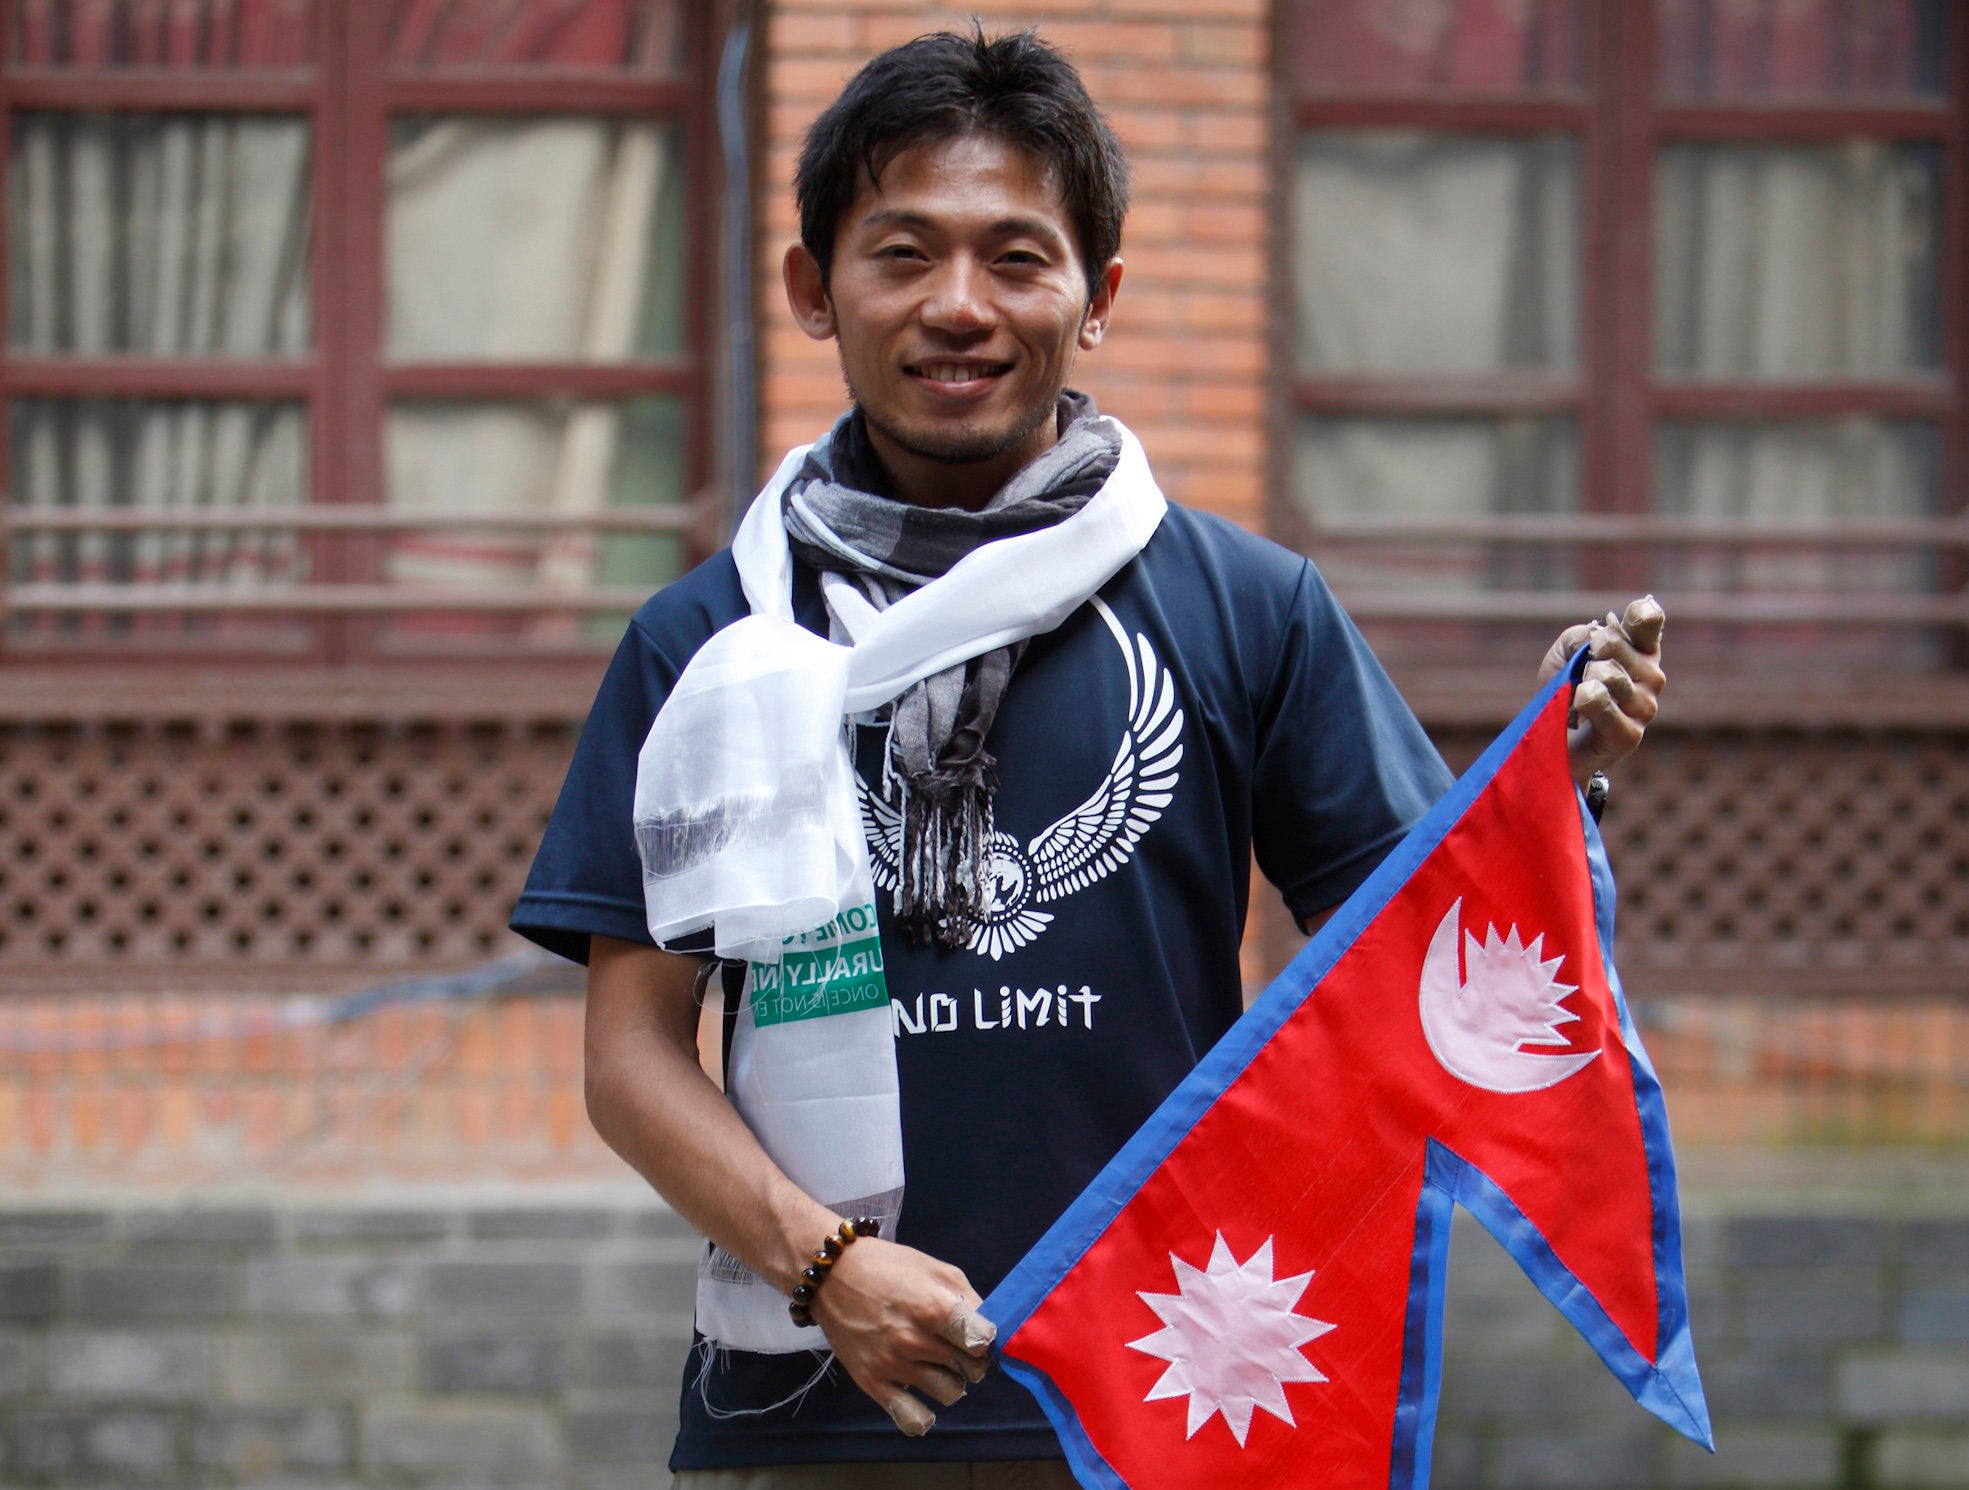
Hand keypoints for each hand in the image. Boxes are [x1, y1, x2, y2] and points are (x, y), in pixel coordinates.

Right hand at [810, 1235, 995, 1435]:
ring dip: (952, 1378)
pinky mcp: (873, 1384)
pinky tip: (922, 1393)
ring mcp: (893, 1366)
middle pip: (972, 1369)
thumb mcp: (936, 1269)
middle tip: (955, 1342)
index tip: (978, 1331)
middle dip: (972, 1356)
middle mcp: (915, 1341)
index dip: (988, 1337)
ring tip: (936, 1360)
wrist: (833, 1276)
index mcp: (933, 1308)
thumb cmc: (890, 1267)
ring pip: (951, 1392)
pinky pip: (912, 1418)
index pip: (983, 1341)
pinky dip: (924, 1414)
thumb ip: (970, 1299)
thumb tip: (992, 1330)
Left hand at [1536, 596, 1665, 786]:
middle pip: (1615, 643)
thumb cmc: (1564, 691)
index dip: (1637, 614)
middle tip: (1582, 675)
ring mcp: (1644, 707)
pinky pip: (1603, 704)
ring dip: (1582, 681)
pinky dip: (1584, 701)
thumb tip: (1596, 637)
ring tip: (1580, 696)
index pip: (1648, 621)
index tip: (1619, 620)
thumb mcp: (1566, 653)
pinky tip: (1579, 705)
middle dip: (1586, 655)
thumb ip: (1581, 636)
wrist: (1552, 740)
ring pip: (1608, 674)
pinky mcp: (1630, 735)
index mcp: (1641, 651)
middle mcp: (1652, 677)